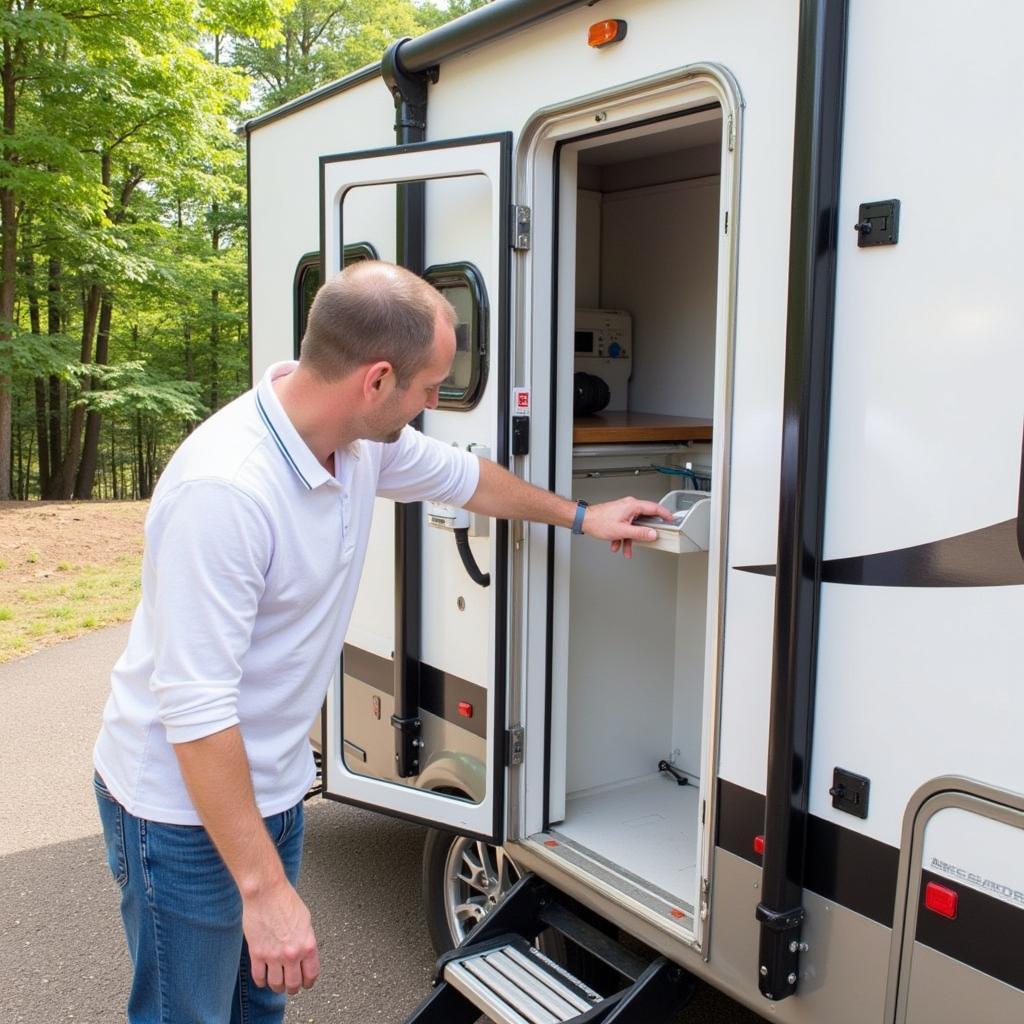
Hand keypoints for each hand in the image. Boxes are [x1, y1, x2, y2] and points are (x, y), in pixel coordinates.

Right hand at [243, 879, 320, 994]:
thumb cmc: (285, 900)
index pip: (311, 974)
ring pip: (276, 985)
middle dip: (293, 988)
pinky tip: (263, 979)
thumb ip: (306, 939)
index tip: (306, 983)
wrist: (266, 892)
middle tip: (291, 986)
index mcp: (307, 944)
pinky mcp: (257, 954)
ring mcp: (273, 956)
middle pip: (293, 984)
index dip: (308, 982)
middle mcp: (292, 954)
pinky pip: (259, 978)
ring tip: (277, 983)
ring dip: (277, 987)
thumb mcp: (306, 920)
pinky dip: (261, 982)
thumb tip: (305, 953)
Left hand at [581, 496, 673, 558]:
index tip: (671, 520)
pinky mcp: (618, 515)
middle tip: (652, 538)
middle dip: (644, 533)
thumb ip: (640, 533)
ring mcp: (623, 510)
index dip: (665, 514)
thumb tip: (653, 534)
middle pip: (644, 519)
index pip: (655, 508)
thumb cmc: (599, 522)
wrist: (584, 520)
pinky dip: (623, 536)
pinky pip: (626, 527)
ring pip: (633, 526)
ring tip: (627, 549)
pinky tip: (617, 545)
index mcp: (633, 506)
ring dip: (631, 538)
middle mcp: (629, 506)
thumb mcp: (623, 531)